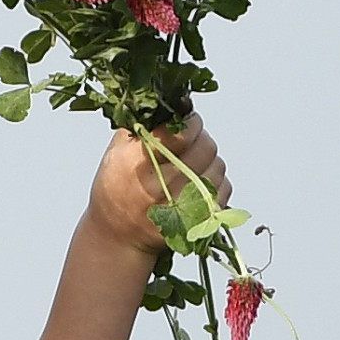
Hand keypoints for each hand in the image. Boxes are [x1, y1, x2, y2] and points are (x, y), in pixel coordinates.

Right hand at [89, 116, 230, 254]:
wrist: (117, 238)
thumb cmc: (116, 190)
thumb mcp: (116, 153)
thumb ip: (142, 125)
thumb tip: (176, 101)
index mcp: (137, 163)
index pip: (182, 133)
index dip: (191, 123)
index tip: (187, 122)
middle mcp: (160, 186)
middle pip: (206, 147)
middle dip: (202, 139)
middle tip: (191, 143)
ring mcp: (180, 208)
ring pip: (218, 167)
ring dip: (210, 161)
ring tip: (193, 165)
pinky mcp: (196, 222)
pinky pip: (223, 190)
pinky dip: (216, 183)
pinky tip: (198, 185)